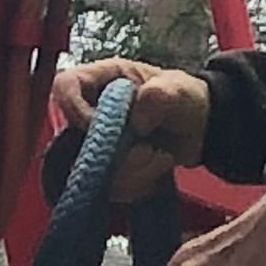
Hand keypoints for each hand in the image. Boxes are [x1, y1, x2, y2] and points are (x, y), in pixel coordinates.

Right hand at [52, 57, 210, 201]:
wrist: (200, 129)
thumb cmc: (185, 98)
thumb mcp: (179, 90)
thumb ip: (160, 94)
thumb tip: (138, 118)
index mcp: (104, 78)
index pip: (65, 86)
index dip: (73, 107)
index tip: (99, 124)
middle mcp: (94, 109)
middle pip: (71, 137)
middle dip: (112, 152)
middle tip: (145, 150)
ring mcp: (99, 141)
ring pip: (91, 168)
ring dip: (130, 171)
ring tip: (157, 156)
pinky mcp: (108, 167)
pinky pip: (108, 186)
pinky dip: (136, 183)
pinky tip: (156, 166)